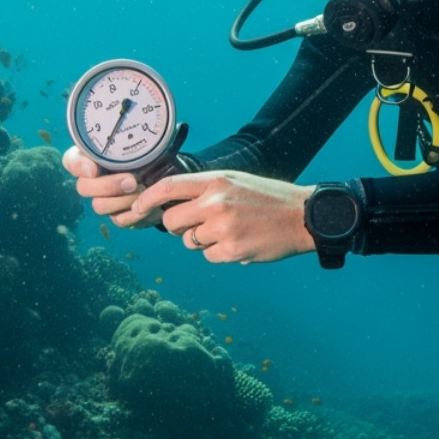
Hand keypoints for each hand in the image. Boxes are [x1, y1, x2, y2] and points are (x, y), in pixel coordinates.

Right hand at [61, 146, 163, 228]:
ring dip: (122, 200)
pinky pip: (117, 220)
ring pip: (99, 205)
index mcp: (93, 158)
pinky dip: (133, 214)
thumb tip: (133, 121)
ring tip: (143, 191)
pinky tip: (146, 206)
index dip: (78, 166)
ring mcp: (104, 199)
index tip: (93, 169)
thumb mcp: (143, 143)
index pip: (71, 160)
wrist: (167, 180)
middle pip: (83, 187)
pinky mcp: (117, 215)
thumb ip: (131, 136)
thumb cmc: (151, 155)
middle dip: (108, 185)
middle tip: (131, 181)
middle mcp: (94, 180)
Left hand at [130, 171, 315, 264]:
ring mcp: (223, 227)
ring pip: (189, 241)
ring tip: (230, 231)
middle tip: (198, 225)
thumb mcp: (236, 181)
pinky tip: (240, 242)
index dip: (146, 199)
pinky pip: (208, 256)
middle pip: (172, 220)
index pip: (168, 187)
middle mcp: (216, 202)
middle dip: (179, 226)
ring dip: (202, 241)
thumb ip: (205, 189)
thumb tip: (172, 205)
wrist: (302, 216)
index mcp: (216, 181)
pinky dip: (219, 253)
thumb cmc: (268, 198)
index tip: (135, 208)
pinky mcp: (232, 250)